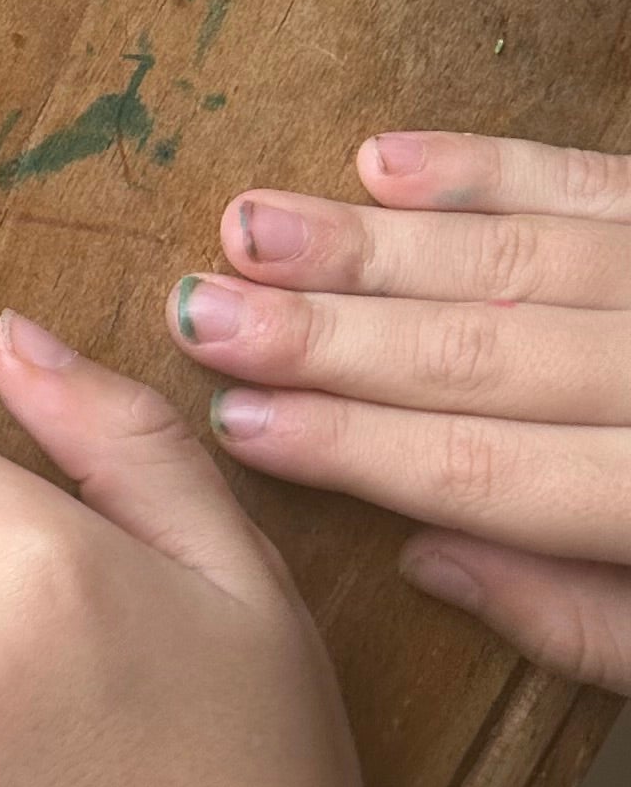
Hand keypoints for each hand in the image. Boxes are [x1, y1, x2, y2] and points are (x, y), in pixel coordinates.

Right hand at [167, 132, 630, 681]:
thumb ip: (595, 626)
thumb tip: (431, 556)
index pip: (503, 471)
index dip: (358, 447)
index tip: (236, 421)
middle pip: (497, 350)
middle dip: (333, 331)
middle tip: (197, 306)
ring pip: (533, 257)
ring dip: (379, 241)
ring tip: (254, 224)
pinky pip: (608, 183)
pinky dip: (494, 171)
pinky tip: (388, 161)